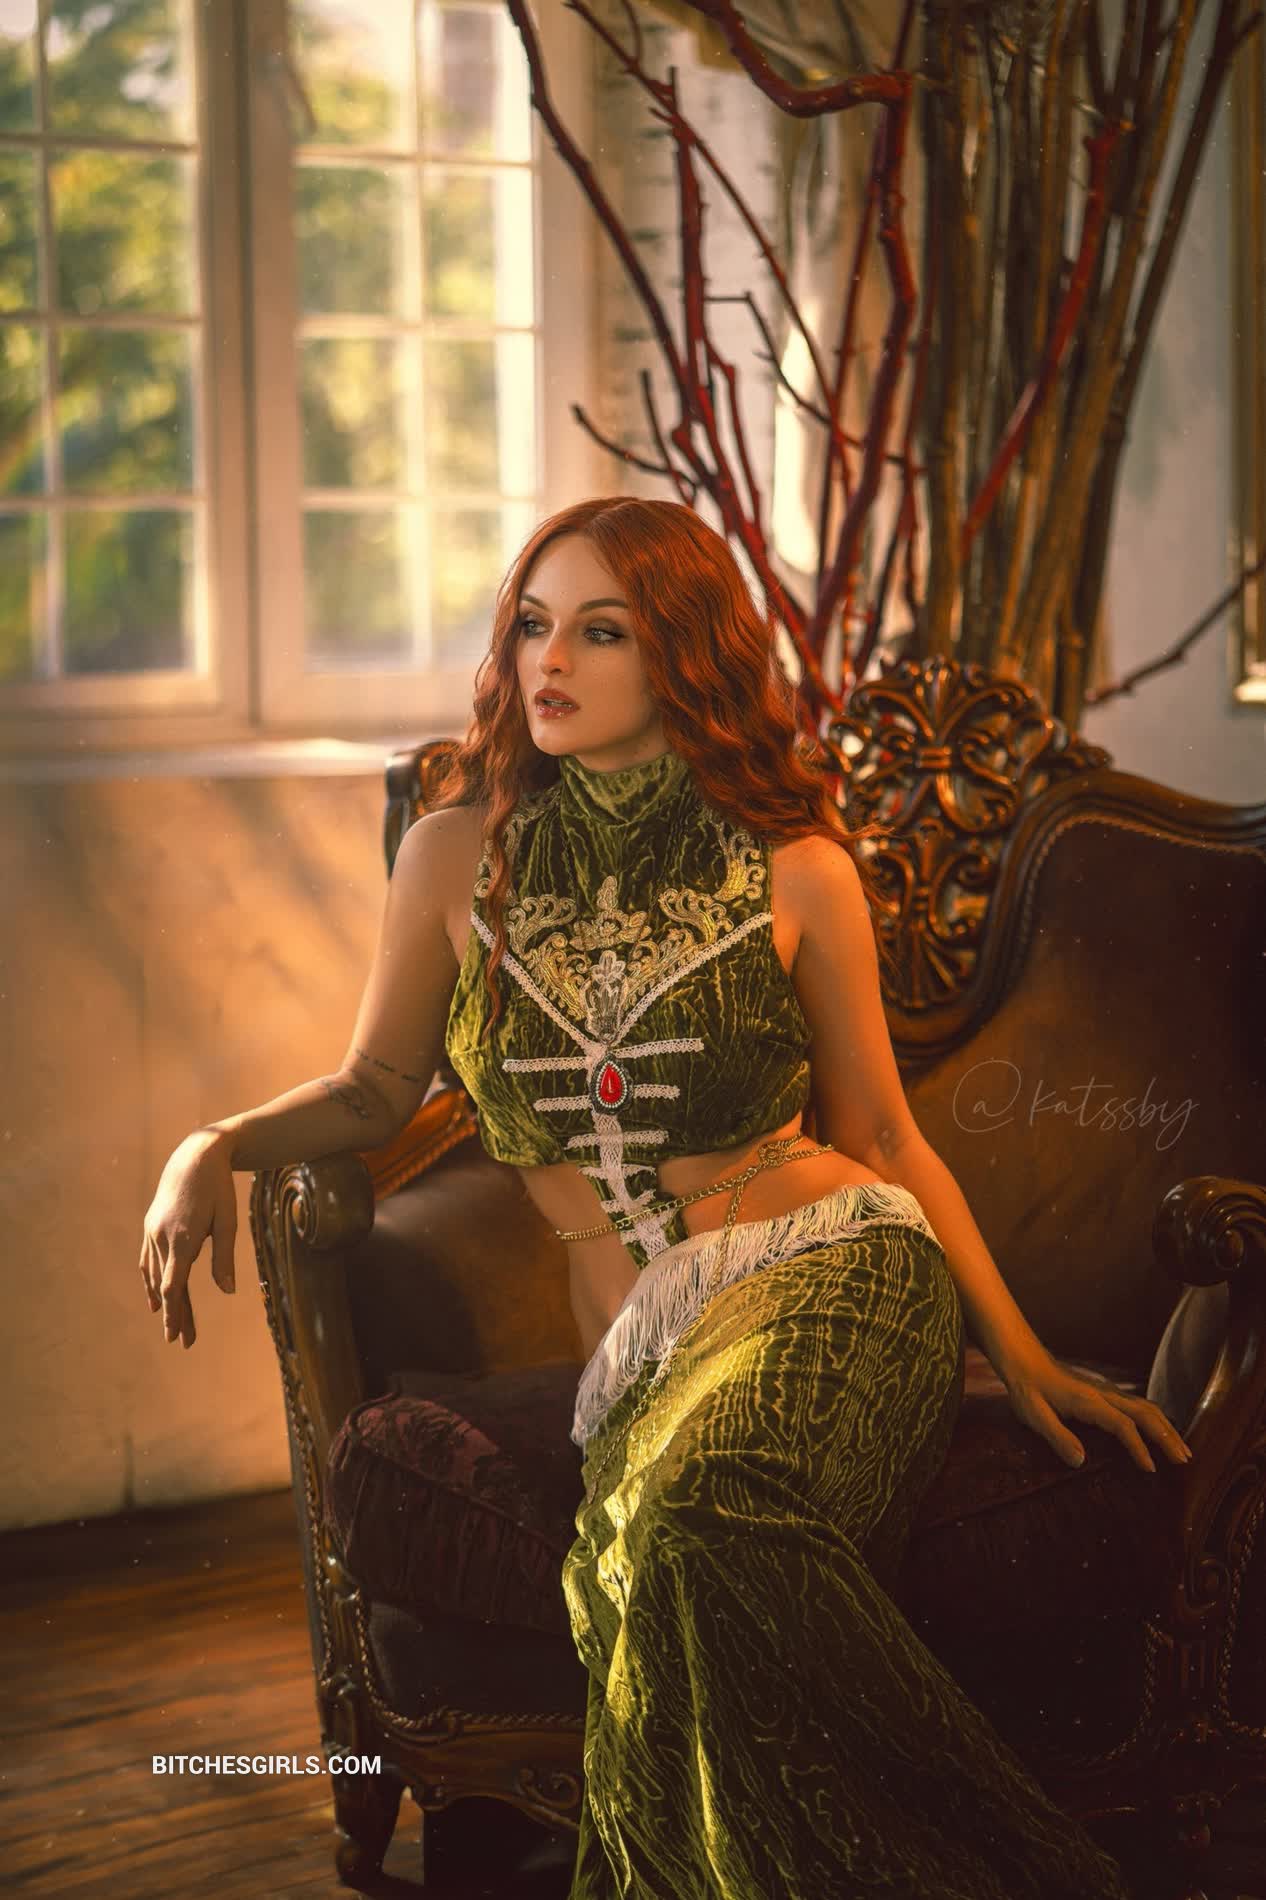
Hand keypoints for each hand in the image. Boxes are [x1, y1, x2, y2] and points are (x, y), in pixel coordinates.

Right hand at [139, 1131, 237, 1348]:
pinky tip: (155, 1298)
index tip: (177, 1336)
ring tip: (173, 1325)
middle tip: (180, 1342)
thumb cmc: (218, 1188)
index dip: (175, 1313)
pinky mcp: (151, 1226)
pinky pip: (148, 1260)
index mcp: (183, 1238)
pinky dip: (150, 1280)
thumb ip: (225, 1258)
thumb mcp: (228, 1221)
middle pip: (164, 1286)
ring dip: (163, 1301)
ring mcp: (153, 1232)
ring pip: (154, 1275)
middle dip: (174, 1315)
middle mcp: (162, 1237)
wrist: (194, 1155)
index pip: (173, 1286)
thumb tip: (228, 1292)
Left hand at [998, 1346, 1193, 1473]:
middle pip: (1146, 1414)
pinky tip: (1163, 1431)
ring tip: (1183, 1450)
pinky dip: (1158, 1420)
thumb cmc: (1028, 1389)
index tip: (1151, 1468)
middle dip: (1167, 1437)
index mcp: (1089, 1401)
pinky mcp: (1107, 1393)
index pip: (1122, 1424)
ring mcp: (1108, 1391)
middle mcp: (1105, 1394)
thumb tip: (1080, 1462)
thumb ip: (1057, 1437)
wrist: (1026, 1361)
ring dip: (1167, 1428)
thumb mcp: (1034, 1415)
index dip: (1138, 1447)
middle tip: (1184, 1461)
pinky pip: (1140, 1405)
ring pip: (1147, 1407)